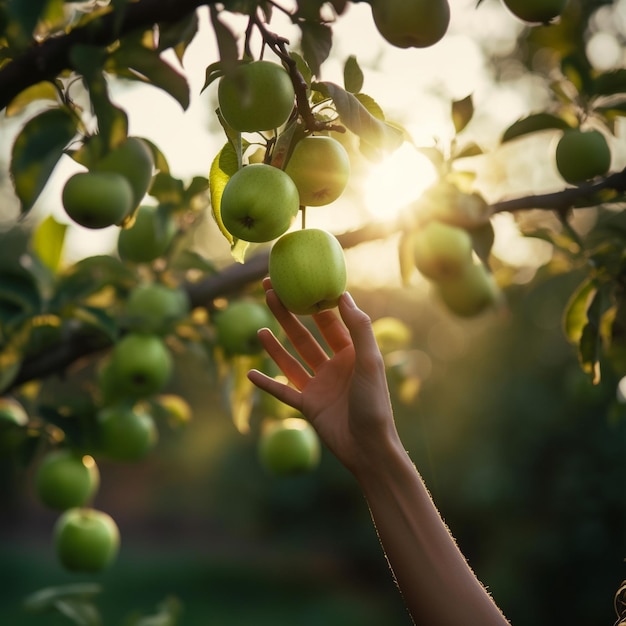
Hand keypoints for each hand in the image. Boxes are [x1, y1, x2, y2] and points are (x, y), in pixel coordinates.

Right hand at [247, 278, 398, 474]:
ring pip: (291, 362)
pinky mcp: (308, 406)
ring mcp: (319, 387)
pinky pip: (282, 391)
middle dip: (288, 316)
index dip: (313, 302)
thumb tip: (344, 294)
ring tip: (259, 330)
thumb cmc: (375, 403)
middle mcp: (334, 367)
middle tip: (269, 295)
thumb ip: (359, 328)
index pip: (329, 321)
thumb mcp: (371, 361)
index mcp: (352, 353)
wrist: (369, 448)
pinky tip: (251, 373)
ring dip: (275, 347)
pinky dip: (267, 383)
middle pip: (305, 336)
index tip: (298, 282)